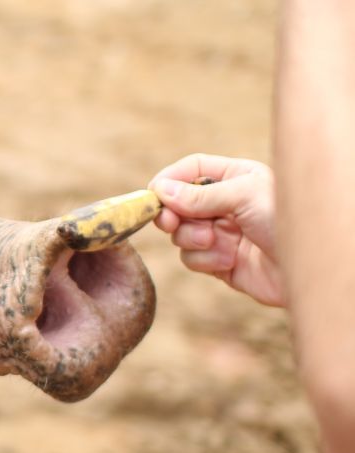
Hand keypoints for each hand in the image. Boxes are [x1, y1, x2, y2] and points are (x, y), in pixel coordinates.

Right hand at [149, 154, 284, 306]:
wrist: (310, 270)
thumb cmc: (287, 223)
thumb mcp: (244, 196)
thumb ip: (200, 194)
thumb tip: (160, 191)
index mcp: (235, 178)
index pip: (191, 169)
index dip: (170, 180)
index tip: (153, 195)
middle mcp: (225, 204)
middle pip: (178, 204)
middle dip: (172, 215)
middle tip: (168, 223)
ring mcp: (221, 234)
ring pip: (181, 234)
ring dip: (192, 239)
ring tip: (215, 242)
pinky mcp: (219, 262)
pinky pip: (192, 259)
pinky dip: (204, 260)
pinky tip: (227, 261)